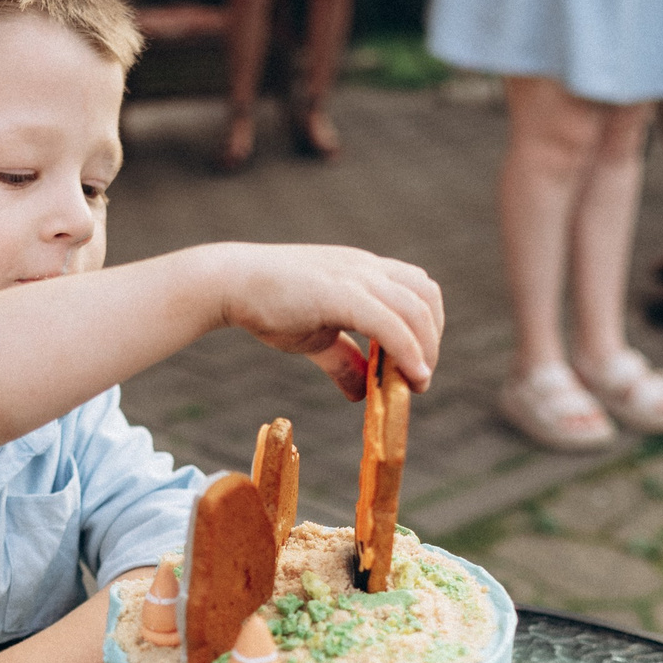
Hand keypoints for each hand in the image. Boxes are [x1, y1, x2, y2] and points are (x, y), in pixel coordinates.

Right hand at [202, 241, 443, 397]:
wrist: (230, 283)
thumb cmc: (269, 304)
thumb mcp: (317, 336)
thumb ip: (344, 361)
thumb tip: (361, 394)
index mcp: (364, 271)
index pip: (418, 288)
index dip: (428, 326)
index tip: (417, 360)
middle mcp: (366, 268)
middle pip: (426, 296)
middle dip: (432, 339)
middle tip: (418, 377)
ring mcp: (355, 277)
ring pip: (414, 309)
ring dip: (425, 349)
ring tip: (416, 382)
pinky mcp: (339, 293)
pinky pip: (388, 323)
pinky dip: (407, 351)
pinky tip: (409, 377)